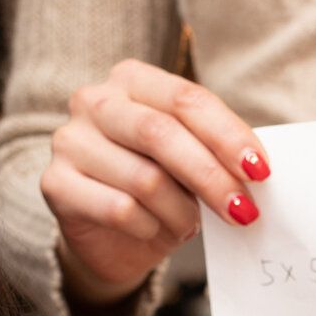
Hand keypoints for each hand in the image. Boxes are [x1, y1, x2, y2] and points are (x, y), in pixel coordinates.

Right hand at [41, 59, 269, 305]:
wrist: (109, 237)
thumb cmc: (158, 189)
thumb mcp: (190, 161)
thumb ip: (214, 152)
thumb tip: (256, 166)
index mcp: (132, 79)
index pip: (186, 99)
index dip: (228, 135)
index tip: (260, 171)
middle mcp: (94, 101)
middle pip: (161, 133)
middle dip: (210, 176)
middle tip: (244, 211)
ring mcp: (69, 140)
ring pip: (143, 178)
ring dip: (181, 212)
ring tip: (190, 225)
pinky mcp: (54, 183)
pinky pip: (119, 209)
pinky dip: (150, 227)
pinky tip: (154, 230)